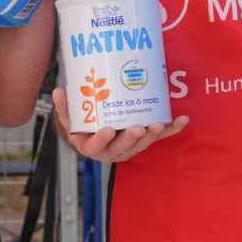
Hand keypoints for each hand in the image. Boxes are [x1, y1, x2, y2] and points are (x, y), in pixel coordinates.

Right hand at [51, 87, 188, 163]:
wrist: (98, 139)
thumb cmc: (84, 129)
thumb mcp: (71, 121)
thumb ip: (65, 108)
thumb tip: (59, 90)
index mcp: (93, 146)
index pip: (96, 146)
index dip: (102, 139)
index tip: (107, 129)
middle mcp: (113, 151)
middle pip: (123, 147)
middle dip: (131, 138)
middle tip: (138, 128)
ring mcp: (130, 147)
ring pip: (142, 144)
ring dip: (152, 135)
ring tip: (158, 124)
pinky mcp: (144, 141)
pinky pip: (159, 138)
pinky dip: (172, 129)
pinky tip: (183, 120)